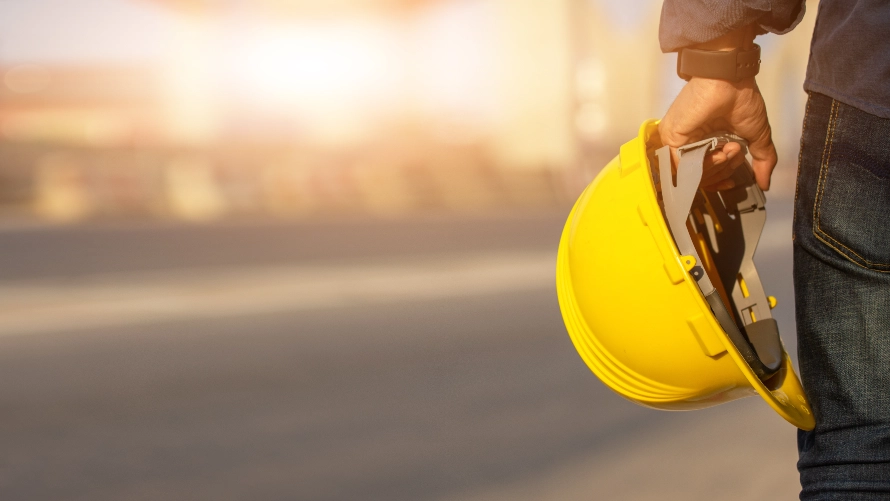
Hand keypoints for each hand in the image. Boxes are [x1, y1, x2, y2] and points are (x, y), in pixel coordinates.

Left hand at [659, 76, 776, 190]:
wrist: (730, 80)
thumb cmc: (741, 99)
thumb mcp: (756, 135)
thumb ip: (762, 160)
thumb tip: (765, 183)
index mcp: (706, 142)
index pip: (705, 173)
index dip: (719, 180)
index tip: (732, 181)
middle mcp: (690, 143)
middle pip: (700, 176)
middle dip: (723, 171)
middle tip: (735, 153)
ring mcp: (679, 141)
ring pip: (692, 173)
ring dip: (717, 167)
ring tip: (730, 149)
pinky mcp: (671, 137)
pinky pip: (683, 166)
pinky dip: (705, 164)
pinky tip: (719, 152)